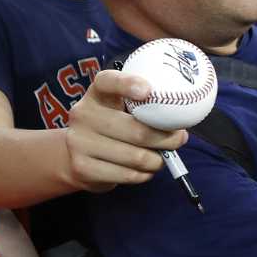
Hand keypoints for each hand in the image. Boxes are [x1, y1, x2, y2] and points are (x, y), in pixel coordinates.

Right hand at [62, 69, 186, 192]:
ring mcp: (79, 142)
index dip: (128, 84)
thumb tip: (179, 130)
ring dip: (157, 161)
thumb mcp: (122, 109)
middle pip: (137, 131)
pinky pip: (127, 175)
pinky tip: (145, 170)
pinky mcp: (82, 167)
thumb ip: (145, 110)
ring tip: (161, 158)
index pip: (108, 81)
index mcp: (96, 93)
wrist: (77, 155)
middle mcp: (83, 114)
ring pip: (135, 157)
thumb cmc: (113, 126)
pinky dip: (144, 175)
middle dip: (166, 139)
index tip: (147, 91)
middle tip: (179, 140)